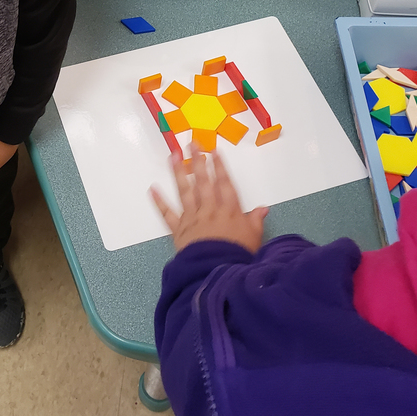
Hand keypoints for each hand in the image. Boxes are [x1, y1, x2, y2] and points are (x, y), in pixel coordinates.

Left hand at [150, 145, 267, 252]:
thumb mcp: (254, 238)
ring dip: (179, 173)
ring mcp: (192, 218)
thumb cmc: (237, 256)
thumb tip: (263, 208)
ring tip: (173, 156)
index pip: (224, 184)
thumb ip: (256, 221)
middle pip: (203, 182)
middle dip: (198, 161)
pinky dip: (159, 202)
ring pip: (185, 191)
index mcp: (229, 210)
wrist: (216, 271)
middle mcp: (209, 210)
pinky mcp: (179, 230)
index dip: (219, 167)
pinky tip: (152, 189)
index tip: (214, 151)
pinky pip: (167, 214)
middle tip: (192, 144)